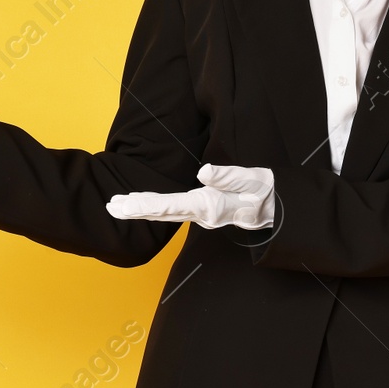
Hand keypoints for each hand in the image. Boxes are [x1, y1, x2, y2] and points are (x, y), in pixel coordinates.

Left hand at [105, 164, 275, 229]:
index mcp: (211, 207)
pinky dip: (153, 209)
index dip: (146, 205)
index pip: (172, 206)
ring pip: (165, 214)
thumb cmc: (266, 192)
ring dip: (139, 210)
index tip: (125, 204)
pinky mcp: (203, 211)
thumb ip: (228, 176)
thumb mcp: (253, 180)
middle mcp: (202, 215)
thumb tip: (203, 172)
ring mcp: (202, 215)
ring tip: (116, 205)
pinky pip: (173, 211)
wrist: (279, 209)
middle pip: (162, 213)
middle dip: (135, 210)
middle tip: (110, 207)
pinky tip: (139, 206)